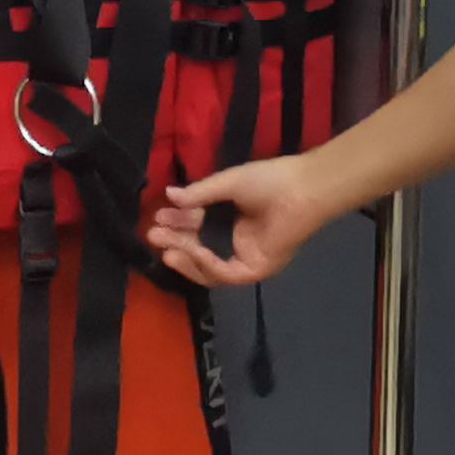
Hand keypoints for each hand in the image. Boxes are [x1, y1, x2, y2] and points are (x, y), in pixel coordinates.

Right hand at [151, 155, 335, 289]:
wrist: (301, 188)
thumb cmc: (270, 181)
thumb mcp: (227, 184)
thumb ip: (199, 194)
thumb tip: (169, 195)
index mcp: (234, 224)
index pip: (199, 231)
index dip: (178, 225)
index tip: (158, 215)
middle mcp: (239, 245)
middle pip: (200, 252)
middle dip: (175, 244)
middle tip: (153, 233)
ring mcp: (248, 259)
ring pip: (209, 269)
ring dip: (186, 259)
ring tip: (166, 248)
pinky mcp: (257, 269)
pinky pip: (227, 274)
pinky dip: (208, 265)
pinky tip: (193, 251)